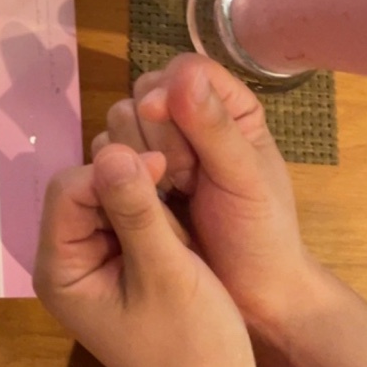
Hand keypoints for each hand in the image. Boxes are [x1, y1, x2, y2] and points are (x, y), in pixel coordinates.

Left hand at [35, 145, 259, 366]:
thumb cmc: (194, 351)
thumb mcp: (167, 276)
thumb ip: (137, 213)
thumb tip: (112, 152)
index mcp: (60, 269)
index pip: (68, 190)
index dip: (112, 171)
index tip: (161, 165)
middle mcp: (65, 261)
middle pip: (85, 190)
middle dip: (129, 186)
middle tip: (175, 194)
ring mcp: (90, 262)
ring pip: (107, 199)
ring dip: (145, 201)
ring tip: (180, 227)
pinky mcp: (116, 263)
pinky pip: (125, 218)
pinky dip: (153, 215)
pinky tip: (180, 233)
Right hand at [92, 54, 313, 333]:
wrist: (249, 296)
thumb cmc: (260, 234)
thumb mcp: (245, 179)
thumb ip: (215, 128)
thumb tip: (184, 75)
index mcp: (229, 108)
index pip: (185, 70)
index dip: (168, 89)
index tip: (159, 115)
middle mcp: (191, 118)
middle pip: (145, 91)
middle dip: (155, 131)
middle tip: (182, 176)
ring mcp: (160, 146)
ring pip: (120, 118)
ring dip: (135, 153)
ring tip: (168, 191)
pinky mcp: (134, 172)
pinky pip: (106, 150)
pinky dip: (117, 171)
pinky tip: (141, 199)